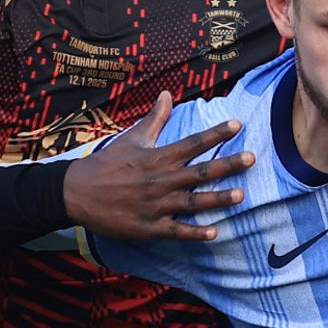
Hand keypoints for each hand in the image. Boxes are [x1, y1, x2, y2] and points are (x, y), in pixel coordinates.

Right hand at [63, 91, 254, 241]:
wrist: (76, 193)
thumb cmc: (106, 164)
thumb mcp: (131, 138)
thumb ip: (154, 119)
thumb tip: (167, 94)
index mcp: (157, 157)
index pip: (192, 143)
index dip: (216, 134)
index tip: (238, 125)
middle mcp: (160, 180)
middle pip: (200, 172)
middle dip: (228, 165)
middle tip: (251, 158)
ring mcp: (155, 205)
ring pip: (193, 202)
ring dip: (217, 199)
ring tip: (241, 195)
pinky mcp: (148, 227)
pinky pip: (176, 231)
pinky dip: (195, 233)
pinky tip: (214, 232)